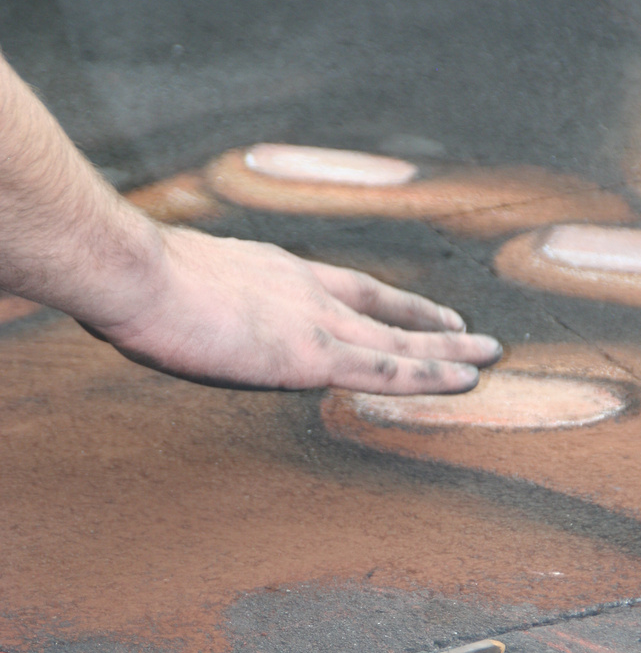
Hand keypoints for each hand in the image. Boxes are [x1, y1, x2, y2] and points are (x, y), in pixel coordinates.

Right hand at [91, 226, 501, 393]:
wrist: (139, 277)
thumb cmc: (145, 283)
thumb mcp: (187, 284)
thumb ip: (215, 303)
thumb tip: (207, 323)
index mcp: (280, 273)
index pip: (350, 288)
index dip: (389, 304)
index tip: (416, 311)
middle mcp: (310, 292)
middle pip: (387, 311)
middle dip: (431, 325)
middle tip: (471, 334)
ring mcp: (317, 322)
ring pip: (401, 342)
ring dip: (449, 350)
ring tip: (488, 356)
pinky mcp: (315, 355)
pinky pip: (389, 370)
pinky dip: (431, 375)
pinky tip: (465, 378)